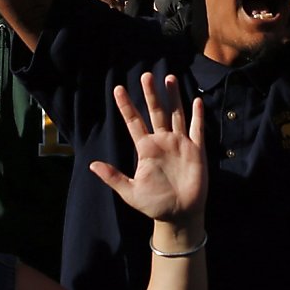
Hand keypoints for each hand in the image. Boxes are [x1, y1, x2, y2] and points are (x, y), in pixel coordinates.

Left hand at [90, 75, 205, 237]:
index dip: (126, 106)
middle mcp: (162, 141)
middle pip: (156, 112)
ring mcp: (180, 144)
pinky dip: (197, 116)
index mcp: (146, 148)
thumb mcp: (130, 192)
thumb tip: (92, 164)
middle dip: (151, 94)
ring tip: (170, 78)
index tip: (117, 89)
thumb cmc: (154, 204)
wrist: (179, 215)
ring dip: (174, 97)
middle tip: (146, 75)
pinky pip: (197, 130)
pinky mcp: (196, 151)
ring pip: (176, 115)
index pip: (134, 122)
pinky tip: (196, 101)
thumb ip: (113, 177)